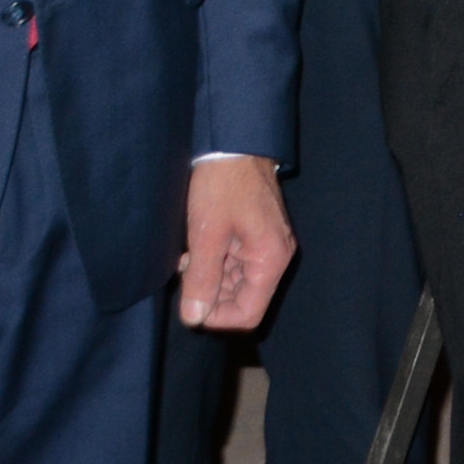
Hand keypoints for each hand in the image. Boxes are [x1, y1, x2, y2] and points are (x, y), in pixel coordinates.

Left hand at [178, 154, 295, 330]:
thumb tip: (194, 317)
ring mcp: (269, 246)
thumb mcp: (206, 235)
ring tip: (191, 255)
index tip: (190, 302)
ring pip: (238, 282)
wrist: (235, 145)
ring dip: (211, 277)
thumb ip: (202, 279)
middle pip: (243, 299)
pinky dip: (217, 262)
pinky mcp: (259, 236)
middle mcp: (276, 257)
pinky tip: (199, 247)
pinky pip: (238, 264)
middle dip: (211, 293)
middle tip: (187, 271)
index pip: (248, 314)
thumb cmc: (223, 185)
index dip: (216, 317)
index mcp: (270, 260)